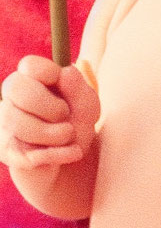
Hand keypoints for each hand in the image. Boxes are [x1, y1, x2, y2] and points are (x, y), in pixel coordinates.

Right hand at [0, 55, 99, 169]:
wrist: (71, 163)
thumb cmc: (75, 123)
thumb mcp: (86, 105)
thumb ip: (78, 87)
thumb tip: (65, 72)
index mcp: (33, 79)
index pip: (29, 65)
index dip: (47, 72)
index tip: (62, 83)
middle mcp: (13, 99)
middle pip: (15, 87)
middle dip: (47, 104)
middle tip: (64, 114)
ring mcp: (6, 125)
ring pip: (16, 121)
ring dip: (52, 132)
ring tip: (69, 135)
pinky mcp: (8, 152)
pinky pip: (26, 151)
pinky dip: (57, 154)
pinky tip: (74, 152)